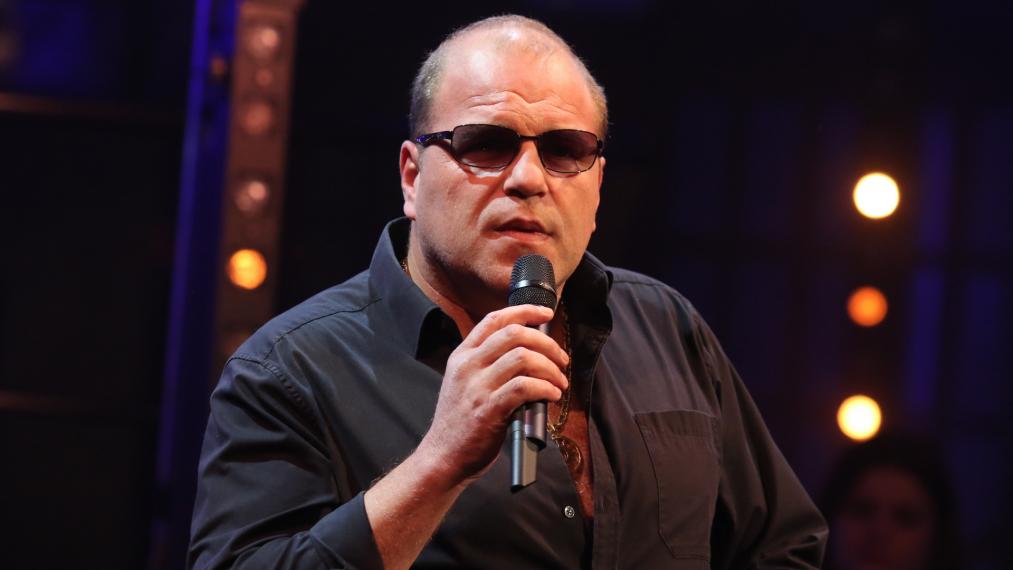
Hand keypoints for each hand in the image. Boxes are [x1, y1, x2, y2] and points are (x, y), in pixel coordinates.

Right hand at [416, 304, 569, 483]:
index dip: (524, 311)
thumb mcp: (463, 382)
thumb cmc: (459, 422)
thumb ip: (486, 364)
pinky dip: (545, 388)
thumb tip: (529, 351)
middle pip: (515, 334)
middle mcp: (468, 366)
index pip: (494, 319)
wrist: (442, 457)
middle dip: (547, 343)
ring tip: (559, 382)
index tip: (546, 314)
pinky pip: (524, 387)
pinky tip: (552, 395)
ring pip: (523, 357)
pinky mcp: (489, 410)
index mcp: (462, 355)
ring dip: (550, 368)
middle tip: (561, 359)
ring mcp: (477, 387)